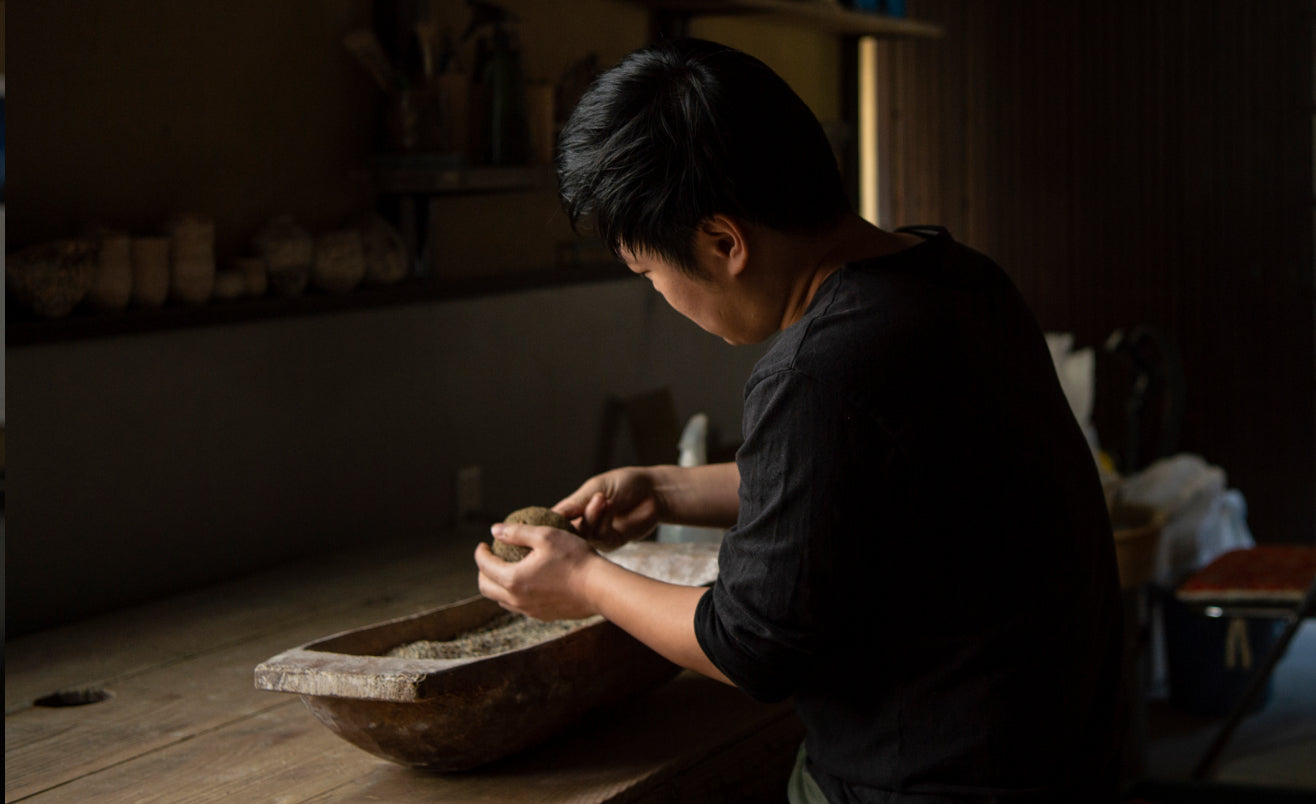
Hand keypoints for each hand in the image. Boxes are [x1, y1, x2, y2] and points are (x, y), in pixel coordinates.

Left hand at [474, 522, 602, 620]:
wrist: (600, 588)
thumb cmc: (575, 558)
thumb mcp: (546, 536)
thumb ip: (517, 532)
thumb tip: (495, 530)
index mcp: (513, 578)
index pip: (484, 566)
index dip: (480, 553)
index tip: (484, 544)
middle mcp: (517, 599)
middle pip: (486, 588)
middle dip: (483, 571)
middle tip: (491, 558)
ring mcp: (530, 610)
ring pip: (501, 599)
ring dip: (497, 584)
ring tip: (507, 569)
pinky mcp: (543, 616)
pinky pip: (519, 606)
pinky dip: (514, 594)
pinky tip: (527, 582)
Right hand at [553, 467, 666, 549]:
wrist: (653, 491)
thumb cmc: (625, 484)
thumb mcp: (596, 488)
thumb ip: (575, 503)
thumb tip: (551, 514)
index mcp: (575, 510)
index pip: (555, 520)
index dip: (548, 522)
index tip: (546, 518)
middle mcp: (584, 525)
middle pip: (566, 533)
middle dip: (574, 517)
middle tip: (584, 502)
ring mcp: (598, 536)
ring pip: (584, 536)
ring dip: (592, 516)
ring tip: (601, 498)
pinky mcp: (613, 542)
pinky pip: (601, 538)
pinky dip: (604, 522)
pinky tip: (610, 507)